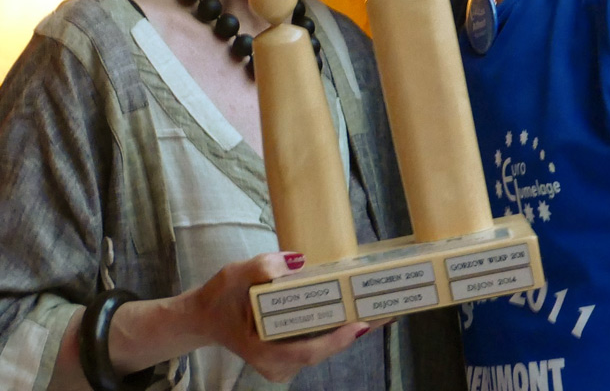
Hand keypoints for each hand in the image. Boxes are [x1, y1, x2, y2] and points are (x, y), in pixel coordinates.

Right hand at [184, 251, 374, 382]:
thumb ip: (262, 267)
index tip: (362, 324)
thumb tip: (297, 261)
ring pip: (325, 345)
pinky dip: (339, 325)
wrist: (206, 317)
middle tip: (387, 309)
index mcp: (264, 351)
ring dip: (352, 326)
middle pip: (324, 348)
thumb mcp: (235, 274)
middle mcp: (278, 364)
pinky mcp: (291, 355)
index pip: (308, 350)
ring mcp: (285, 362)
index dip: (337, 339)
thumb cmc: (220, 297)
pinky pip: (321, 341)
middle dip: (356, 328)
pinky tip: (360, 309)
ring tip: (381, 306)